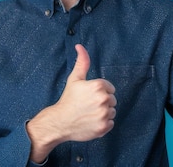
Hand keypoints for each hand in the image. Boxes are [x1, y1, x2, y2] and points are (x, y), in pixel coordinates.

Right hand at [26, 44, 116, 162]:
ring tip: (89, 113)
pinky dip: (103, 123)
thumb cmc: (68, 100)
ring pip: (112, 111)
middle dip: (102, 102)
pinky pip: (111, 123)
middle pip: (112, 100)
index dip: (99, 92)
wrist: (60, 121)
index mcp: (98, 86)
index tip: (89, 96)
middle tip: (88, 105)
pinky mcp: (104, 127)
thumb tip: (80, 46)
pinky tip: (92, 121)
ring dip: (103, 113)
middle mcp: (103, 99)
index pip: (110, 88)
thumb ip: (82, 62)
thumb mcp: (75, 79)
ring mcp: (104, 114)